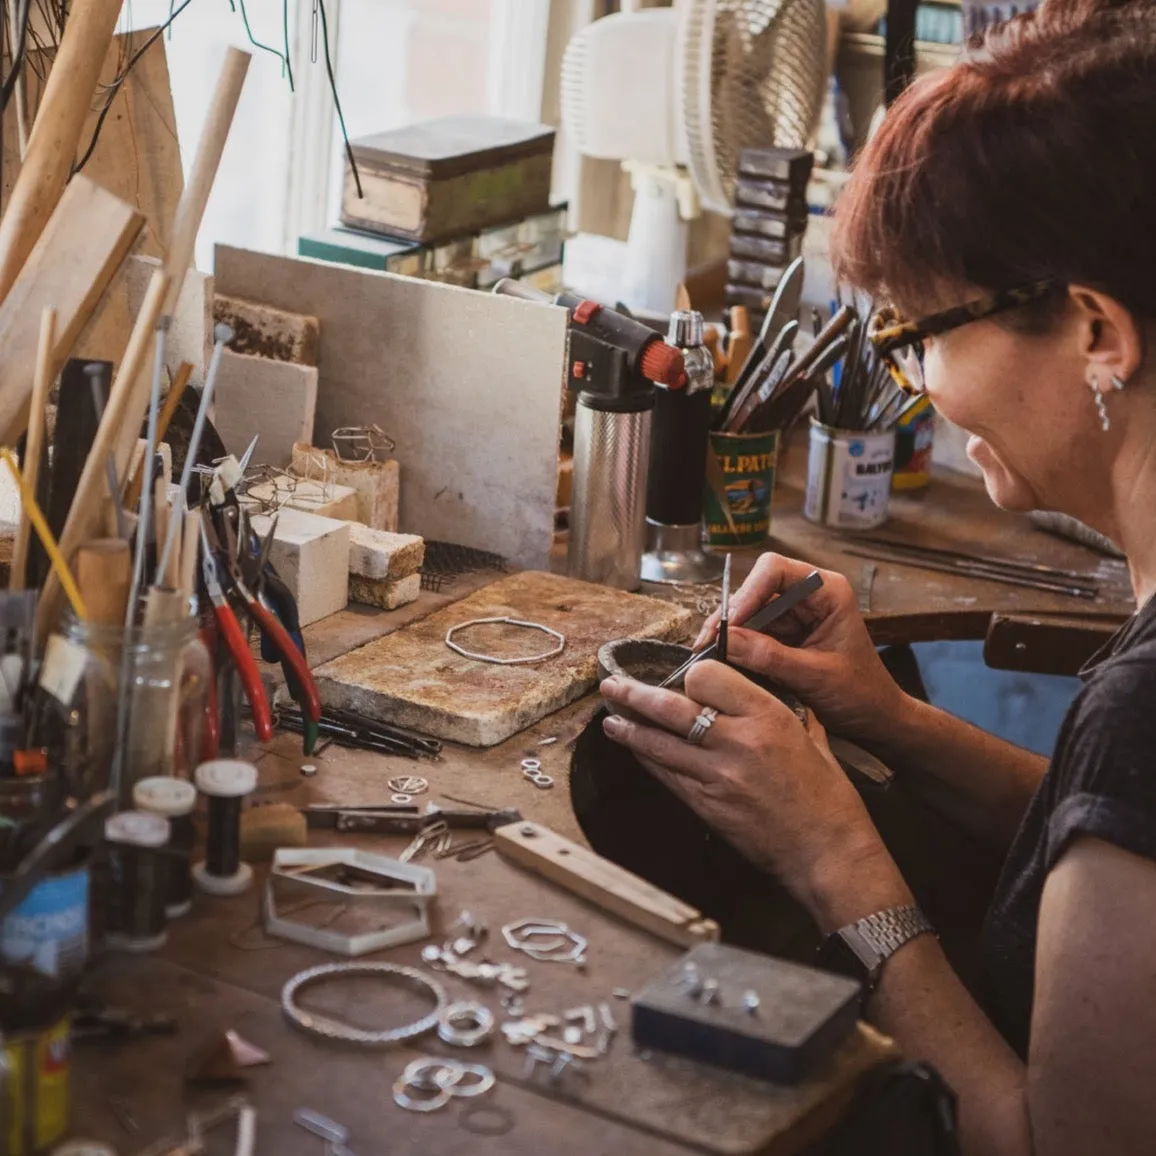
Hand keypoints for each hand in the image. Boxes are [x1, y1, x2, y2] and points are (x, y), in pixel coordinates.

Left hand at [600, 661, 906, 926]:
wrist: (828, 853)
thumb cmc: (827, 798)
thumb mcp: (812, 738)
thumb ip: (782, 711)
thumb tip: (759, 694)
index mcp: (767, 717)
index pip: (707, 678)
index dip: (690, 675)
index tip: (684, 678)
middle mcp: (737, 742)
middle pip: (670, 708)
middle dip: (635, 695)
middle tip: (612, 685)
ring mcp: (717, 776)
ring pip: (658, 744)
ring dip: (628, 728)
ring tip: (610, 717)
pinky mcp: (706, 806)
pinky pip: (666, 775)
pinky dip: (646, 759)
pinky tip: (634, 750)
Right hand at [697, 552, 904, 747]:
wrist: (875, 718)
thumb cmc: (861, 694)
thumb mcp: (815, 676)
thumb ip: (771, 657)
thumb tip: (726, 641)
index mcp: (827, 591)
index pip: (774, 570)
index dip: (748, 592)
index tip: (730, 624)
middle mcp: (807, 596)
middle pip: (754, 589)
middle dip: (730, 615)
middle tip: (707, 644)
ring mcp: (792, 615)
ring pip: (747, 612)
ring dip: (727, 633)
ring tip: (707, 654)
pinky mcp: (781, 636)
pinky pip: (749, 633)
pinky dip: (733, 646)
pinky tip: (719, 661)